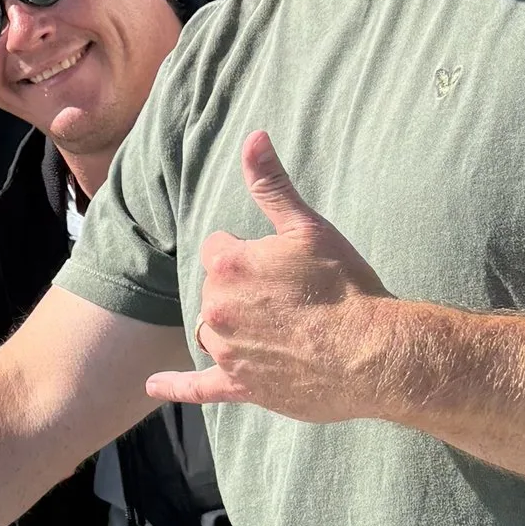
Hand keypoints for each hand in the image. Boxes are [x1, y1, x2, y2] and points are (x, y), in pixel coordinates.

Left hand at [145, 132, 386, 420]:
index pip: (218, 248)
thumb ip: (271, 184)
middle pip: (214, 290)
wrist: (372, 353)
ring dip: (230, 326)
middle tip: (289, 296)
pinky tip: (153, 385)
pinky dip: (176, 386)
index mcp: (227, 265)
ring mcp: (227, 351)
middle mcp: (217, 309)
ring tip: (274, 327)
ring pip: (211, 330)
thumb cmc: (343, 286)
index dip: (248, 252)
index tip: (280, 263)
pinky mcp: (241, 386)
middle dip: (242, 289)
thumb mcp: (307, 226)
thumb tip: (253, 137)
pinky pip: (199, 388)